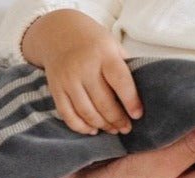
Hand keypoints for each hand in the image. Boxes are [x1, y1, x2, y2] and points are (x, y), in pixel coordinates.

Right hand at [22, 9, 142, 135]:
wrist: (58, 31)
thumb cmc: (92, 42)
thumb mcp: (112, 45)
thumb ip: (123, 68)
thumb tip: (138, 98)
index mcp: (103, 53)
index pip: (120, 82)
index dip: (131, 101)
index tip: (137, 115)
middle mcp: (83, 66)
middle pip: (103, 103)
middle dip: (117, 120)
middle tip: (126, 128)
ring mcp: (67, 79)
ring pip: (87, 113)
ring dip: (102, 126)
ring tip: (112, 129)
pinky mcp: (56, 89)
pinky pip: (68, 116)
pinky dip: (81, 127)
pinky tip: (92, 129)